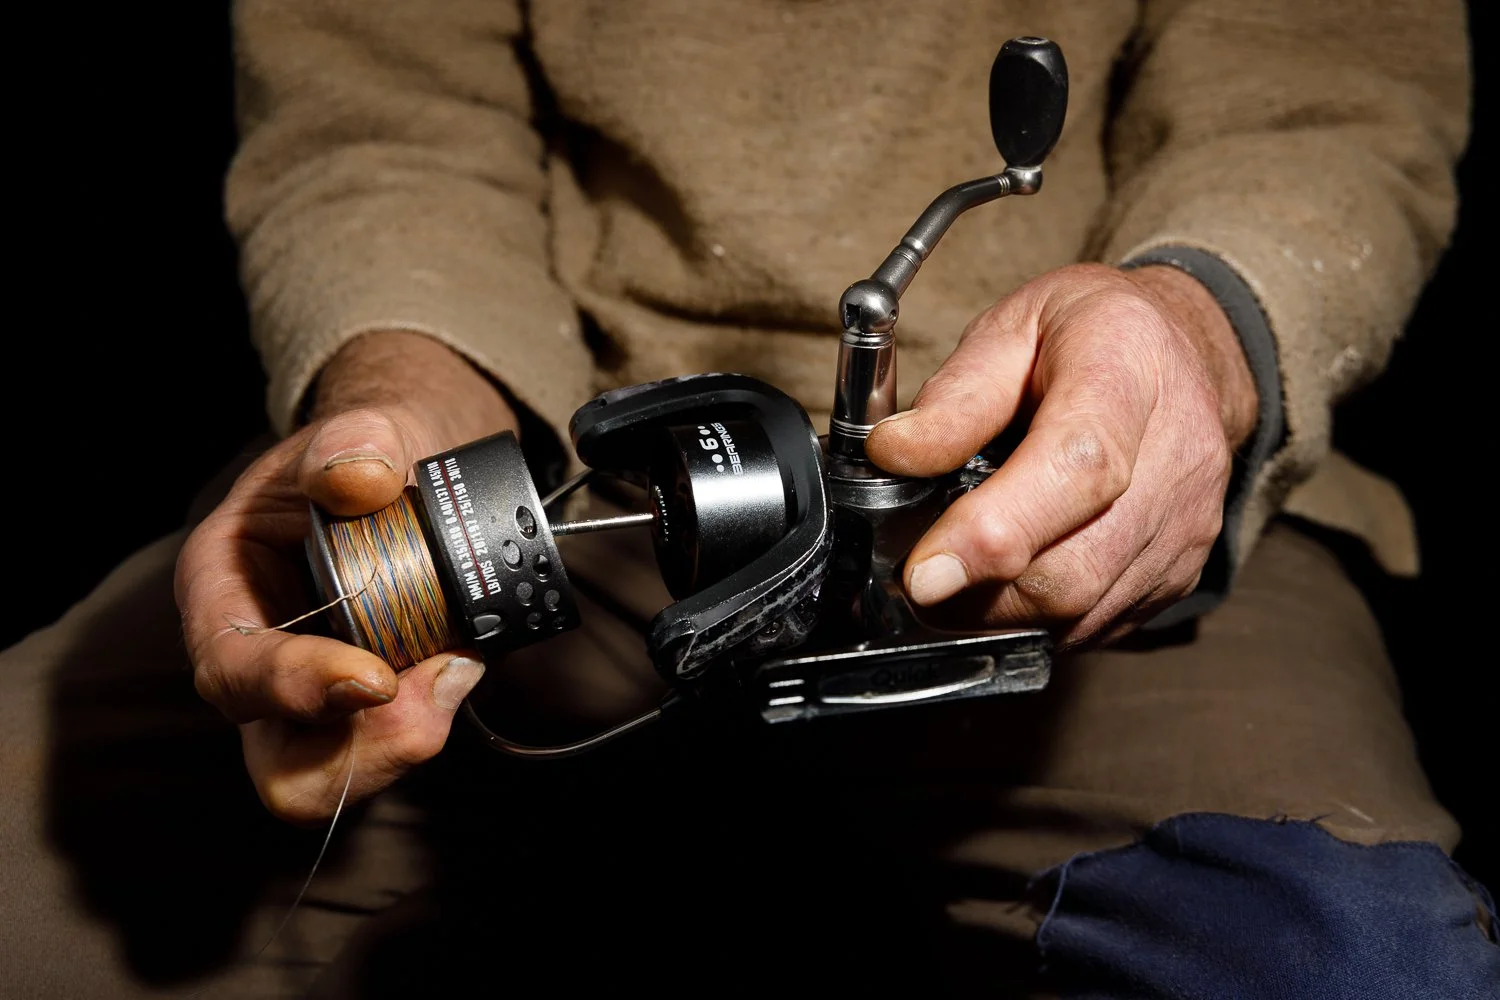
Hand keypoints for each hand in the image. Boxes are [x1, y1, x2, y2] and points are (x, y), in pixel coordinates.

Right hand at [176, 331, 517, 822]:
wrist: (409, 470)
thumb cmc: (364, 455)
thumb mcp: (358, 430)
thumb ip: (355, 439)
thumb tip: (362, 476)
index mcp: (222, 590)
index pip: (233, 672)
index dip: (295, 688)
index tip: (374, 678)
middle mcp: (259, 659)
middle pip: (283, 764)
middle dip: (364, 749)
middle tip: (438, 683)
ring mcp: (314, 696)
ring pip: (341, 773)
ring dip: (410, 735)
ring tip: (461, 660)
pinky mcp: (371, 711)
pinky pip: (393, 745)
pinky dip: (439, 711)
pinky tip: (467, 656)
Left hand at [866, 263, 1257, 646]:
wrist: (1179, 354)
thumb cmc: (1084, 337)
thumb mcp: (1010, 330)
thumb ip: (954, 397)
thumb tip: (893, 455)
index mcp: (1125, 372)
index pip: (1075, 468)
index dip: (994, 532)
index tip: (924, 573)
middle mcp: (1176, 458)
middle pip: (1074, 567)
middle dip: (978, 590)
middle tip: (922, 568)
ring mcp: (1185, 526)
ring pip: (1081, 611)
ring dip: (1002, 609)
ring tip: (967, 562)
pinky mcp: (1180, 574)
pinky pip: (1096, 624)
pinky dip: (1040, 616)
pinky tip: (1017, 570)